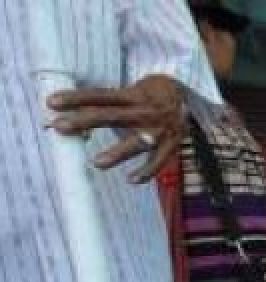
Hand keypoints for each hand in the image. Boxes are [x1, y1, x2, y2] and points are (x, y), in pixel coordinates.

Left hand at [46, 75, 183, 182]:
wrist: (187, 95)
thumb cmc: (151, 95)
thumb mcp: (132, 91)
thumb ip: (111, 105)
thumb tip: (77, 120)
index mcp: (132, 95)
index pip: (100, 96)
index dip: (76, 98)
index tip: (52, 103)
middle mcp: (144, 111)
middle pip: (111, 115)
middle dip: (84, 121)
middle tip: (60, 127)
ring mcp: (158, 129)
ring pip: (136, 142)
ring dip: (117, 153)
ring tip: (97, 163)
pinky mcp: (171, 144)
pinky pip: (159, 160)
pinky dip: (147, 171)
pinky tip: (132, 179)